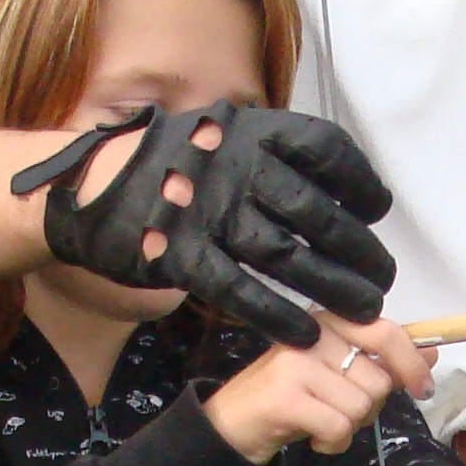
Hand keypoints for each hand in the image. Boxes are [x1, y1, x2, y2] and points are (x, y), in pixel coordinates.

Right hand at [16, 102, 393, 348]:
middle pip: (315, 213)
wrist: (86, 185)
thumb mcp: (221, 136)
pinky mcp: (180, 256)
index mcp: (249, 132)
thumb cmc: (168, 165)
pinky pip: (239, 290)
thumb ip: (271, 154)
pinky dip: (277, 315)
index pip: (325, 151)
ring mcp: (206, 213)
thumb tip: (333, 188)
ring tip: (362, 309)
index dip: (359, 183)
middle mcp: (232, 167)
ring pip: (285, 256)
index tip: (375, 210)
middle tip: (380, 279)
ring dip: (331, 286)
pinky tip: (305, 333)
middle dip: (357, 251)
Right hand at [203, 315, 432, 464]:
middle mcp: (313, 333)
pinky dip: (333, 444)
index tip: (423, 388)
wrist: (229, 425)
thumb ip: (381, 362)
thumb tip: (431, 354)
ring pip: (361, 406)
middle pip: (379, 379)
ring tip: (321, 424)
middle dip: (370, 408)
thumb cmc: (290, 399)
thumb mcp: (337, 375)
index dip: (412, 362)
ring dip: (349, 428)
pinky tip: (312, 438)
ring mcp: (297, 363)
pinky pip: (339, 428)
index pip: (386, 331)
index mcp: (328, 321)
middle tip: (343, 413)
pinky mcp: (286, 397)